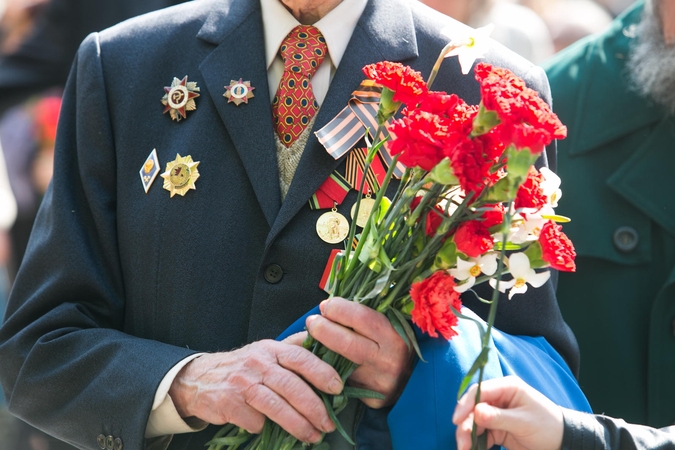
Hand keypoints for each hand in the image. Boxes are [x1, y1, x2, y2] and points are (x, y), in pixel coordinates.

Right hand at [168, 340, 343, 443]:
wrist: (199, 379)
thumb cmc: (244, 366)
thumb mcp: (267, 350)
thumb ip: (294, 349)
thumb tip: (329, 345)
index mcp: (271, 348)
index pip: (300, 357)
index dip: (321, 372)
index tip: (338, 387)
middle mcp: (257, 363)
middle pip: (291, 385)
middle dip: (314, 407)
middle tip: (328, 423)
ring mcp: (242, 383)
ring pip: (275, 406)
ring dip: (298, 424)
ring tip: (313, 436)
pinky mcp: (228, 403)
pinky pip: (254, 420)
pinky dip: (265, 428)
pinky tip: (270, 430)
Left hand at [305, 297, 412, 407]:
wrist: (412, 380)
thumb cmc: (392, 344)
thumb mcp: (388, 326)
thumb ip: (362, 315)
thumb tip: (327, 306)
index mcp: (395, 336)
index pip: (361, 317)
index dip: (338, 308)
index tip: (326, 305)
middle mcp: (389, 360)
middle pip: (346, 343)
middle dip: (323, 328)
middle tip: (312, 321)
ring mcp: (380, 382)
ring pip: (341, 365)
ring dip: (321, 349)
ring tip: (312, 337)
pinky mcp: (373, 399)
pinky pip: (344, 381)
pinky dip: (329, 369)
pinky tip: (322, 360)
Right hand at [452, 376, 563, 449]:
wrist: (563, 444)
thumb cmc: (548, 427)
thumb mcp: (524, 422)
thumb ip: (499, 418)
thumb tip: (476, 413)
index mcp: (508, 388)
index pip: (480, 391)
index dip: (466, 404)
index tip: (456, 420)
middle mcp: (500, 398)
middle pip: (473, 408)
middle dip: (465, 425)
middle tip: (462, 444)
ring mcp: (497, 413)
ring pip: (474, 422)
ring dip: (468, 435)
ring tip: (465, 449)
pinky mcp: (497, 428)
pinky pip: (481, 434)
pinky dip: (475, 442)